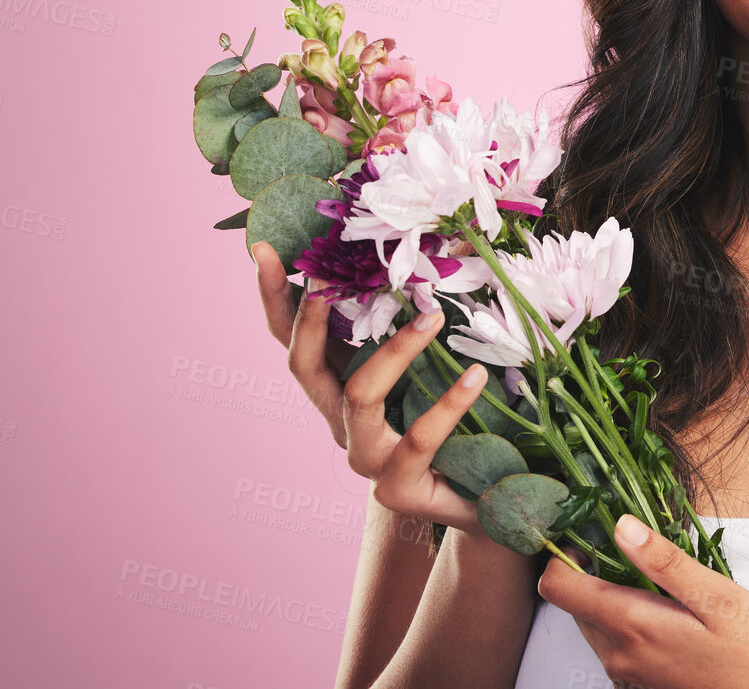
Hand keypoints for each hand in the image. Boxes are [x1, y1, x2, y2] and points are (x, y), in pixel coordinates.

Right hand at [254, 240, 489, 534]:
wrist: (485, 500)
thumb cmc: (459, 423)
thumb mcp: (433, 367)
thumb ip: (418, 323)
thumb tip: (435, 252)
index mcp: (340, 385)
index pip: (293, 338)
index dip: (275, 297)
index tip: (263, 249)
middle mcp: (341, 420)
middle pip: (303, 367)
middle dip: (308, 319)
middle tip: (328, 278)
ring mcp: (366, 457)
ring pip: (360, 397)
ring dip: (394, 352)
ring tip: (432, 316)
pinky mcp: (399, 487)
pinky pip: (418, 439)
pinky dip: (447, 404)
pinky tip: (476, 376)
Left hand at [538, 513, 748, 688]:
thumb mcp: (720, 598)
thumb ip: (666, 563)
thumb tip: (621, 526)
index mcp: (634, 627)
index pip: (559, 588)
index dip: (563, 552)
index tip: (590, 528)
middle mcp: (622, 657)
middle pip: (574, 604)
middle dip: (591, 568)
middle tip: (634, 542)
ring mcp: (632, 676)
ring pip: (595, 624)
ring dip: (611, 593)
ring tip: (658, 572)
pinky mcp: (646, 685)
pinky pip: (618, 644)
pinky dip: (628, 618)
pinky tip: (669, 607)